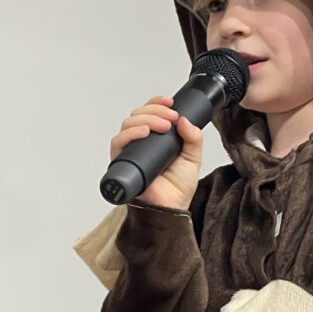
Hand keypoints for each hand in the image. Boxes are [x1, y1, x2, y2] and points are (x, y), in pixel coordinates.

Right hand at [109, 95, 202, 210]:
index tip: (169, 102)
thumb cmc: (178, 188)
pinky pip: (118, 143)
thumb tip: (185, 120)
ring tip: (163, 126)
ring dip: (145, 119)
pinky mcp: (122, 162)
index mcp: (155, 138)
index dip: (157, 104)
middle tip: (170, 117)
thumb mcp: (193, 158)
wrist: (171, 209)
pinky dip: (129, 134)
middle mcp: (140, 143)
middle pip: (138, 115)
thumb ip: (193, 138)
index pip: (150, 113)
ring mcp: (130, 152)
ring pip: (128, 125)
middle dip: (155, 111)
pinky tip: (143, 132)